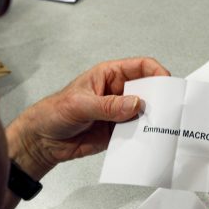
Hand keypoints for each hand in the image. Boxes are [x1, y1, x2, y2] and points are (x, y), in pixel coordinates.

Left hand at [6, 57, 169, 178]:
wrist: (42, 141)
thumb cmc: (54, 112)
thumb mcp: (79, 104)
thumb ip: (107, 105)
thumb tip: (135, 104)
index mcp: (109, 75)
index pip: (140, 67)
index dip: (156, 72)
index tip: (166, 84)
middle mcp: (118, 92)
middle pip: (148, 91)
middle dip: (158, 99)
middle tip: (166, 110)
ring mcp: (120, 113)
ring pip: (145, 114)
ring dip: (151, 121)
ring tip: (158, 128)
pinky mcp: (118, 132)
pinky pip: (137, 133)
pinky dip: (143, 137)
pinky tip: (145, 140)